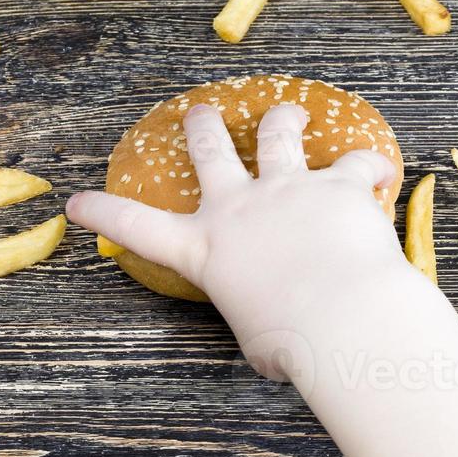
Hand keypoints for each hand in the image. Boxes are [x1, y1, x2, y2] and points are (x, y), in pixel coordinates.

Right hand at [68, 103, 406, 373]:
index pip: (138, 228)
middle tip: (200, 113)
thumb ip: (256, 319)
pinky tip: (380, 170)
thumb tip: (273, 328)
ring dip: (282, 119)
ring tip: (289, 112)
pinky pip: (356, 162)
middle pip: (210, 149)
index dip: (104, 212)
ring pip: (277, 133)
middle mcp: (239, 208)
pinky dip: (369, 165)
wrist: (342, 316)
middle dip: (202, 127)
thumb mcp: (255, 340)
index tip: (77, 200)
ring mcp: (287, 188)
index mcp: (205, 251)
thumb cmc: (293, 344)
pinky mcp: (337, 184)